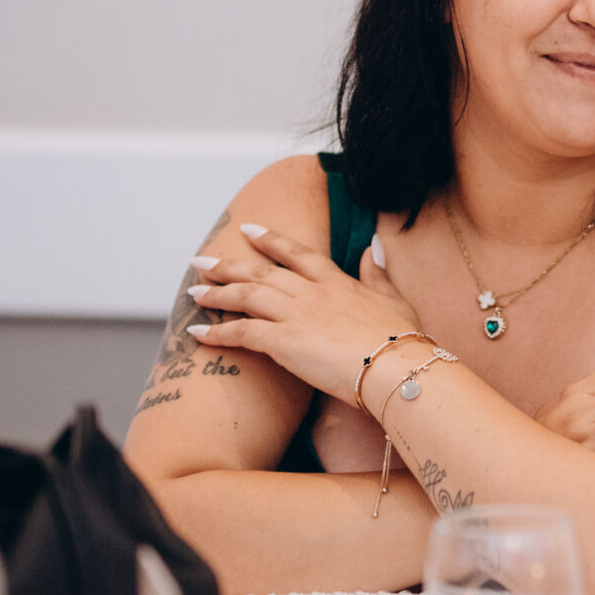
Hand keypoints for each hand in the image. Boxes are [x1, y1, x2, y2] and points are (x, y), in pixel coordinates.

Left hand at [186, 224, 424, 403]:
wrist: (396, 365)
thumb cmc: (401, 338)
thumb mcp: (394, 298)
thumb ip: (377, 273)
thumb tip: (373, 247)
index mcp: (336, 281)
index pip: (295, 253)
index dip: (269, 239)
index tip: (247, 229)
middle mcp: (310, 292)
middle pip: (259, 272)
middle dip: (227, 265)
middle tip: (200, 261)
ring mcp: (295, 314)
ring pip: (245, 296)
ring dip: (216, 293)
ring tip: (193, 292)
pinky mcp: (283, 341)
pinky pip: (241, 332)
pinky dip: (217, 332)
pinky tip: (197, 333)